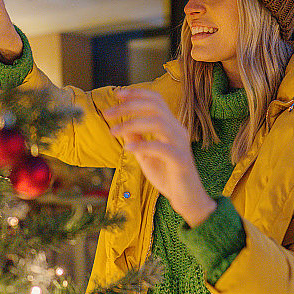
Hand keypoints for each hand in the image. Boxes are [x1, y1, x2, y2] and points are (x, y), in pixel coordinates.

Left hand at [104, 88, 216, 226]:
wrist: (186, 199)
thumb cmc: (167, 176)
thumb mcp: (146, 155)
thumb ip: (137, 138)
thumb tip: (122, 125)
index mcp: (171, 126)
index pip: (156, 100)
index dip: (137, 94)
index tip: (117, 94)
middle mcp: (178, 130)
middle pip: (155, 107)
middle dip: (129, 106)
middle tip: (107, 114)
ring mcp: (181, 144)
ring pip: (158, 122)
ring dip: (132, 123)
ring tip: (113, 132)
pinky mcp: (181, 160)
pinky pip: (162, 147)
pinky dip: (143, 145)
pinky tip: (127, 148)